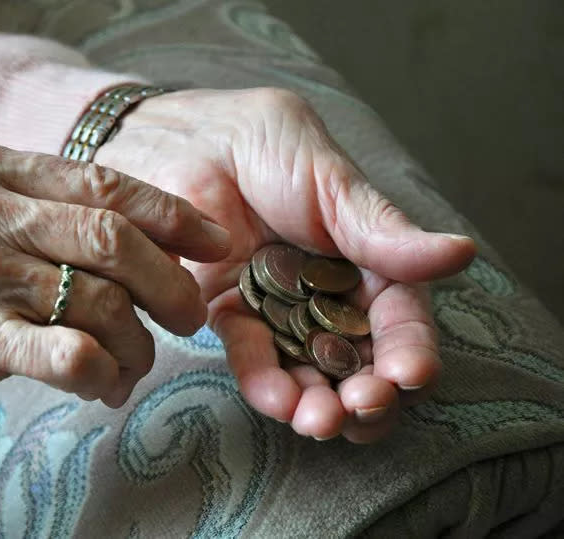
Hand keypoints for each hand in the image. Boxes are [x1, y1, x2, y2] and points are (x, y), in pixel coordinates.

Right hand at [0, 137, 228, 453]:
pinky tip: (104, 383)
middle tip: (190, 316)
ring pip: (103, 302)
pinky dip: (107, 373)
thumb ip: (55, 213)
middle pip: (113, 238)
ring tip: (133, 362)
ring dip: (137, 342)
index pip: (103, 182)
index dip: (172, 214)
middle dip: (171, 283)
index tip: (216, 242)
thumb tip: (168, 237)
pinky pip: (76, 354)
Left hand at [94, 88, 476, 442]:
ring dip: (319, 403)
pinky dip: (266, 382)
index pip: (399, 317)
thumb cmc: (262, 144)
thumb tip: (461, 253)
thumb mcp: (329, 179)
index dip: (409, 349)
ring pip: (309, 371)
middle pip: (359, 360)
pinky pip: (252, 356)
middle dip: (367, 393)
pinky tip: (278, 398)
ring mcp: (279, 310)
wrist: (182, 140)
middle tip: (362, 407)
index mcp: (366, 260)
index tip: (410, 374)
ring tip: (319, 420)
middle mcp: (328, 294)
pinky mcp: (231, 315)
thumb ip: (382, 229)